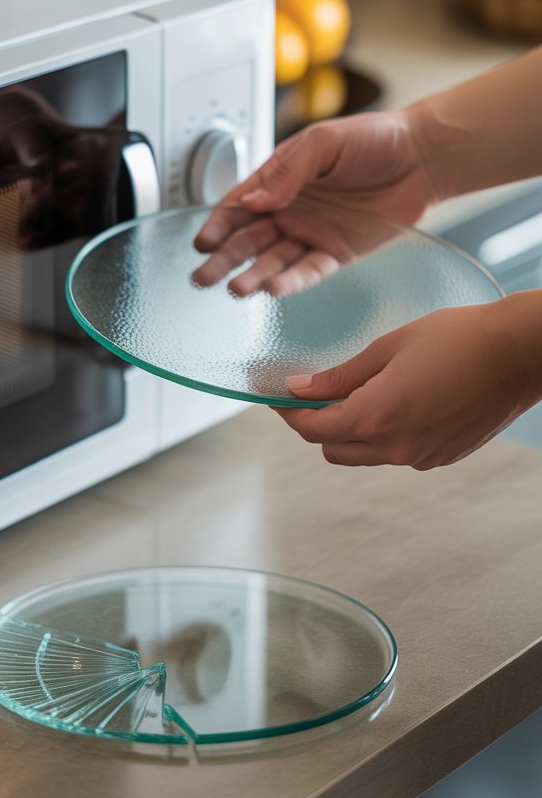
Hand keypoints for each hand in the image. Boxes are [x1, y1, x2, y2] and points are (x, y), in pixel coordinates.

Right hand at [194, 112, 435, 294]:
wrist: (423, 156)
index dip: (218, 224)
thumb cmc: (375, 139)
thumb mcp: (323, 142)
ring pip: (273, 261)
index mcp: (280, 180)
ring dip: (252, 276)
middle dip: (223, 259)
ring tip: (236, 289)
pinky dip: (290, 281)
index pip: (239, 206)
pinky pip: (309, 271)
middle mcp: (290, 210)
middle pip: (248, 240)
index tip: (203, 241)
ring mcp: (312, 234)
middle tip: (201, 278)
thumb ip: (286, 172)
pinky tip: (272, 288)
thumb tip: (252, 201)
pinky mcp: (337, 254)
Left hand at [277, 295, 541, 468]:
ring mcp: (419, 457)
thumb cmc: (457, 339)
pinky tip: (401, 401)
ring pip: (364, 455)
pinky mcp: (441, 457)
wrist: (517, 354)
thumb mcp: (389, 348)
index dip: (289, 413)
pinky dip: (385, 434)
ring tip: (365, 392)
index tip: (280, 396)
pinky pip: (396, 453)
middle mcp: (394, 448)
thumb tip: (299, 389)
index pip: (312, 429)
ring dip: (352, 431)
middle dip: (319, 424)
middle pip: (332, 450)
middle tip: (320, 391)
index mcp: (373, 418)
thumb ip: (340, 375)